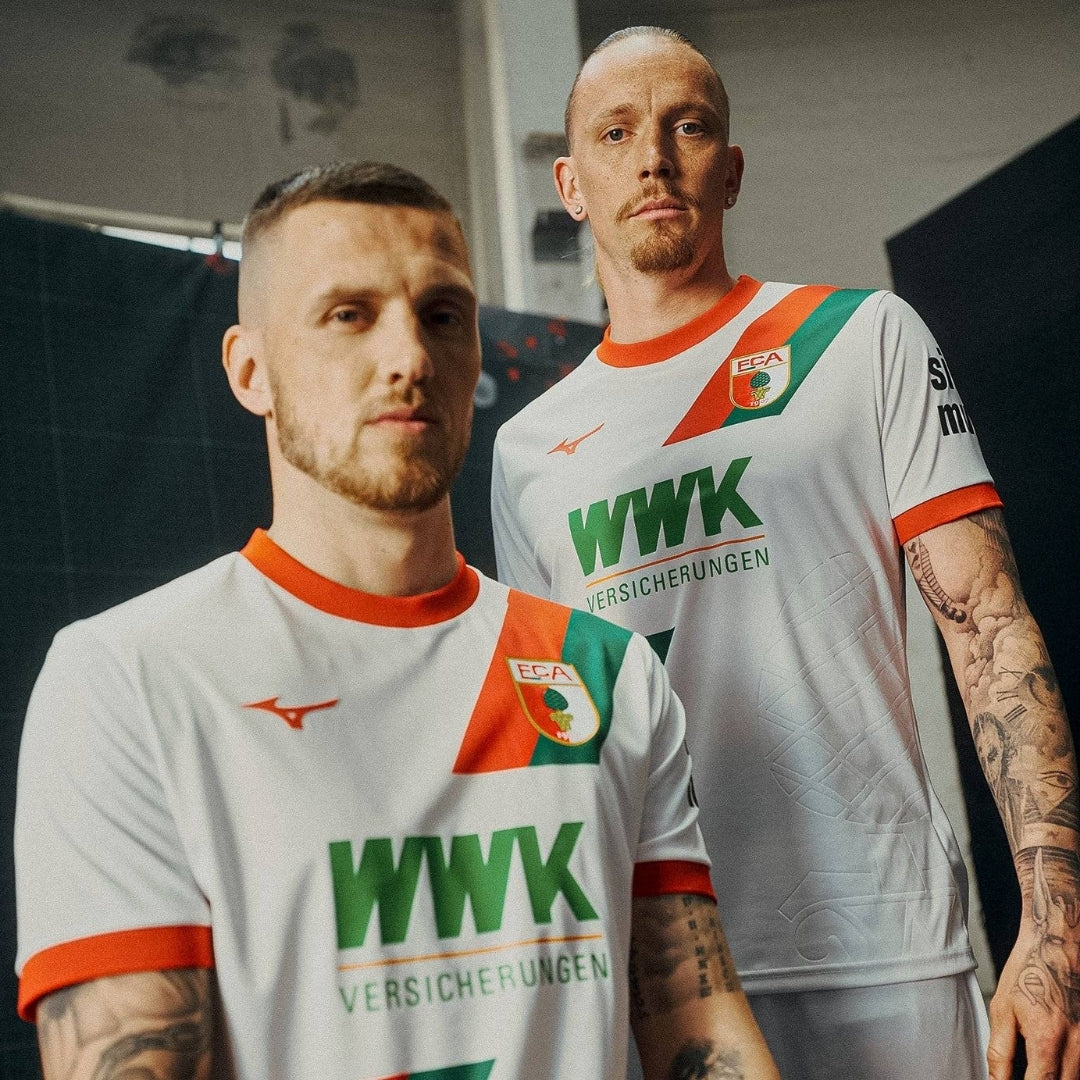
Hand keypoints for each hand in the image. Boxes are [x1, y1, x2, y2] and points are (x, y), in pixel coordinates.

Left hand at [988, 917, 1079, 1079]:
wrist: (1056, 944)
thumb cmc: (1028, 971)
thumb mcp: (1003, 1008)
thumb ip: (1000, 1050)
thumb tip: (995, 1079)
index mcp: (1047, 1039)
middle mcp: (1075, 1046)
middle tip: (1027, 1075)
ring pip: (1075, 1078)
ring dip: (1056, 1078)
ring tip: (1036, 1068)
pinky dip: (1069, 1070)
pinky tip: (1053, 1063)